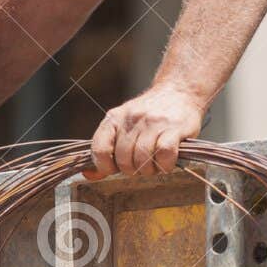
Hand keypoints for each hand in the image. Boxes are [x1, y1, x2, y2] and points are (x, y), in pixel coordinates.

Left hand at [85, 84, 204, 179]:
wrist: (178, 92)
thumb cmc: (147, 114)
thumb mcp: (122, 124)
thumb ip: (106, 149)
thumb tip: (89, 175)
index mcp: (114, 118)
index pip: (100, 149)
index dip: (105, 166)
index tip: (115, 169)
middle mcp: (131, 118)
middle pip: (123, 159)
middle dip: (131, 170)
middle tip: (140, 167)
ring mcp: (152, 122)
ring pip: (143, 159)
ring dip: (149, 170)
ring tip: (154, 165)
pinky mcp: (174, 127)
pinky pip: (164, 155)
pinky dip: (164, 166)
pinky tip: (166, 163)